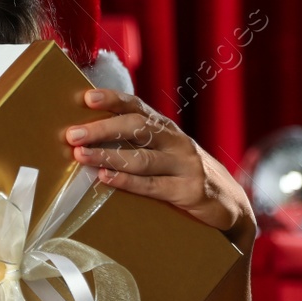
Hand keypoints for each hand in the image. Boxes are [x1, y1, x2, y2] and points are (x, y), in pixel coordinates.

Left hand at [65, 89, 256, 250]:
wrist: (229, 203)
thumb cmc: (183, 174)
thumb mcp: (164, 152)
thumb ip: (136, 143)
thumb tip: (88, 138)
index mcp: (165, 128)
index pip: (136, 107)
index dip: (112, 99)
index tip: (87, 97)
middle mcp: (175, 141)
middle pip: (137, 128)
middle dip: (102, 129)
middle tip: (72, 134)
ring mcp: (184, 165)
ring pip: (141, 157)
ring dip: (108, 155)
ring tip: (81, 155)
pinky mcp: (188, 191)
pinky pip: (152, 185)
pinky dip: (127, 181)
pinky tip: (105, 178)